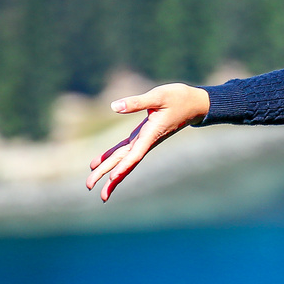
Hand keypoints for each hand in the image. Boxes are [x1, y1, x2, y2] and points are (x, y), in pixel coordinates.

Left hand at [84, 83, 209, 201]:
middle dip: (108, 176)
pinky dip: (111, 157)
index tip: (112, 177)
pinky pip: (124, 150)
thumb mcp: (159, 96)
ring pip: (123, 159)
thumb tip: (114, 106)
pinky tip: (98, 163)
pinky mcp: (142, 136)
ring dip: (107, 171)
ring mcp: (143, 140)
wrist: (194, 104)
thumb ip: (137, 102)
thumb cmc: (179, 98)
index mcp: (151, 133)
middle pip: (125, 162)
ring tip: (90, 184)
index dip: (124, 166)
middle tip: (89, 187)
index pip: (136, 154)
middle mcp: (146, 141)